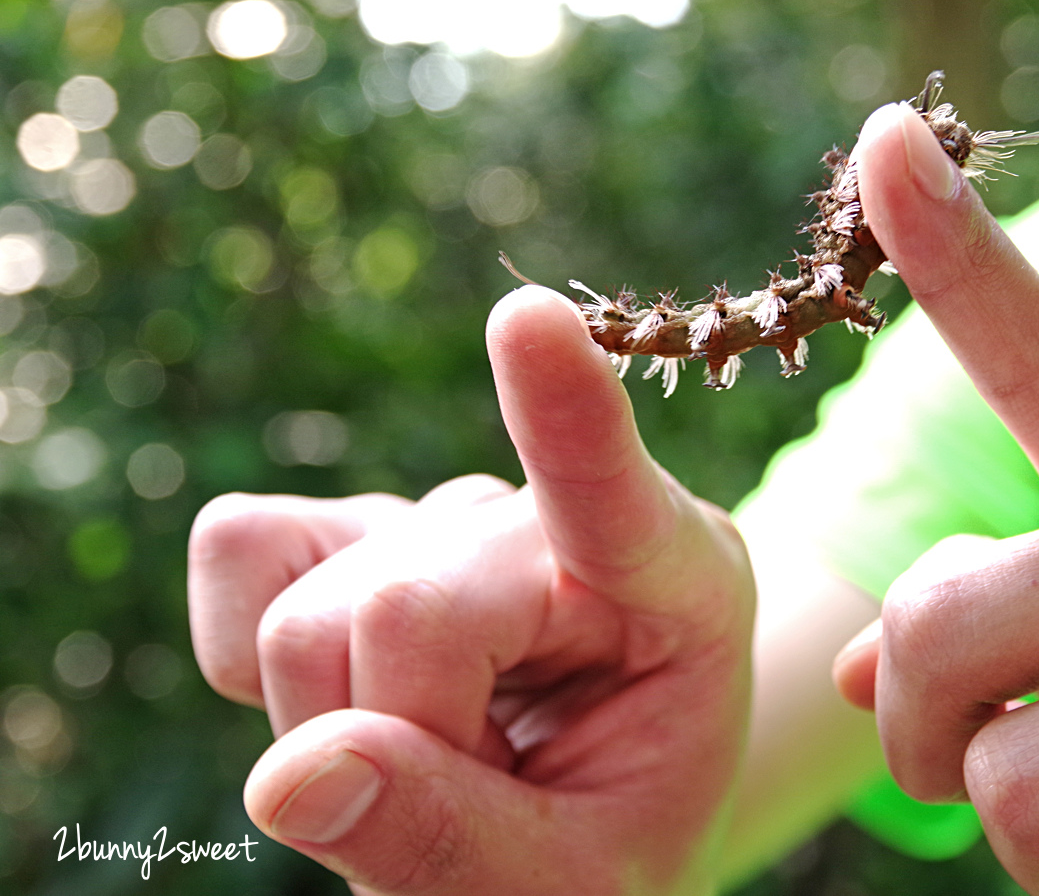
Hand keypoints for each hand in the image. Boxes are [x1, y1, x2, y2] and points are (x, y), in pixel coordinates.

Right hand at [188, 286, 753, 895]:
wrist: (592, 823)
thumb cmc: (612, 842)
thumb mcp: (577, 884)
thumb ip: (451, 842)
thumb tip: (292, 773)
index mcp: (676, 583)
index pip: (609, 492)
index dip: (565, 412)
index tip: (529, 319)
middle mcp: (557, 523)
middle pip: (401, 609)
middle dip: (399, 751)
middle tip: (472, 799)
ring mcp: (448, 513)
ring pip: (307, 612)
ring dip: (337, 726)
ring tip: (438, 750)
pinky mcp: (352, 523)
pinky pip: (242, 552)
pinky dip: (251, 657)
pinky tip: (351, 693)